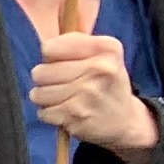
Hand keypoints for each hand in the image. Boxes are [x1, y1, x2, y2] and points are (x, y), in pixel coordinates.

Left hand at [32, 30, 159, 160]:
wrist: (126, 120)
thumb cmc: (106, 83)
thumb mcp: (102, 56)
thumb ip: (72, 43)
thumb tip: (44, 46)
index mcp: (106, 49)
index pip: (49, 47)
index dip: (50, 57)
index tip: (63, 63)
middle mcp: (100, 68)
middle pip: (39, 72)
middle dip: (46, 80)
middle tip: (65, 84)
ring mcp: (88, 93)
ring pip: (37, 94)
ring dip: (47, 99)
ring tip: (66, 99)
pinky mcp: (77, 115)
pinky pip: (43, 113)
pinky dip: (51, 115)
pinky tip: (68, 112)